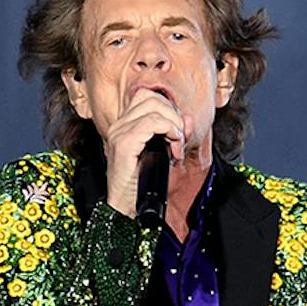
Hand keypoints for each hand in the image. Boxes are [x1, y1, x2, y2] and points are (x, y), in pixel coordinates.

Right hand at [101, 90, 191, 219]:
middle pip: (151, 97)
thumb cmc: (142, 185)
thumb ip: (175, 133)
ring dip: (173, 123)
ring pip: (153, 107)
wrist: (126, 209)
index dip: (168, 109)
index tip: (178, 132)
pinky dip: (168, 131)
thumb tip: (187, 117)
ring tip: (176, 145)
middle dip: (173, 115)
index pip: (147, 97)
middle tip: (180, 139)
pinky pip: (151, 123)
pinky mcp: (123, 144)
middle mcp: (119, 126)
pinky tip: (173, 148)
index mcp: (125, 125)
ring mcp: (119, 133)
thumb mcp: (164, 154)